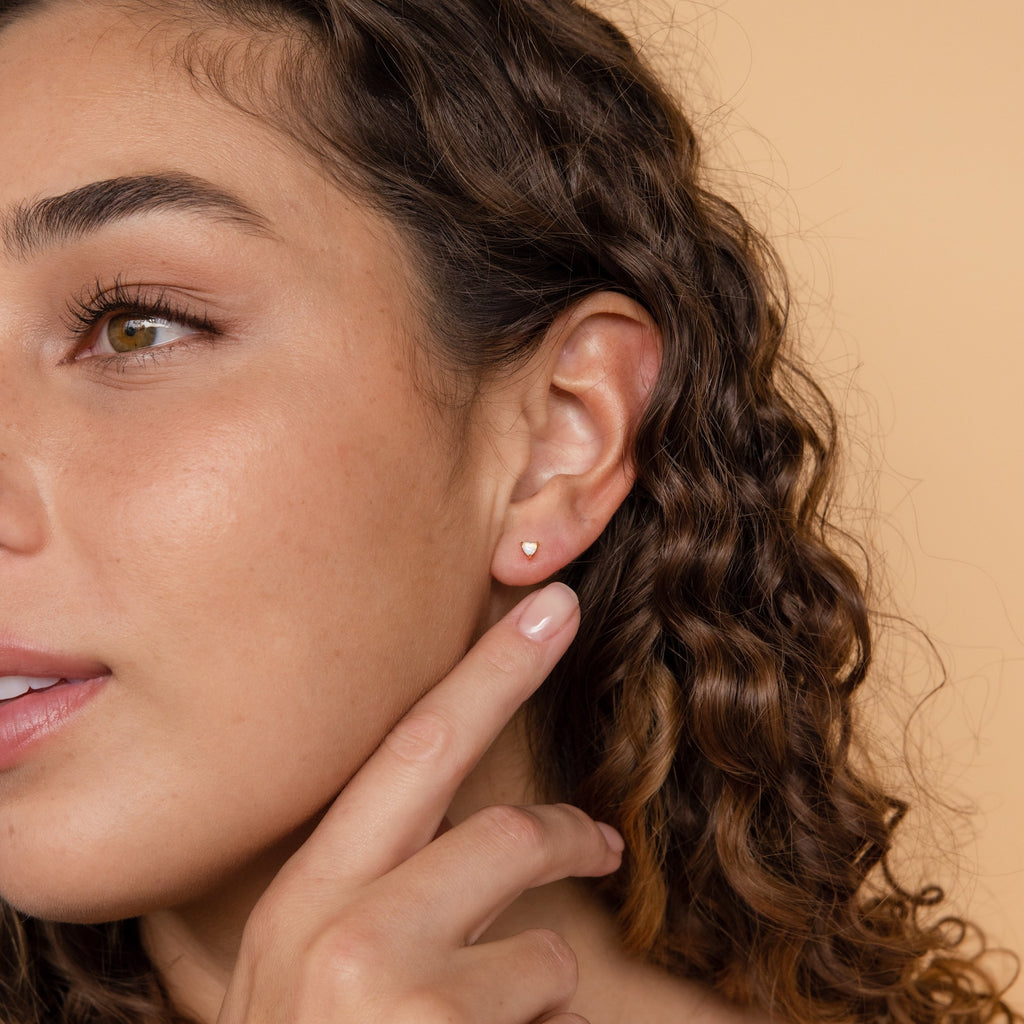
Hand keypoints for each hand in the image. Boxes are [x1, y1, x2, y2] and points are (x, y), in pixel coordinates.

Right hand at [216, 583, 622, 1023]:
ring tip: (519, 989)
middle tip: (562, 615)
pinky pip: (544, 983)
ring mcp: (378, 979)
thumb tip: (469, 822)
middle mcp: (327, 920)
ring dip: (541, 947)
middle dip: (510, 678)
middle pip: (456, 769)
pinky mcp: (437, 1023)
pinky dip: (537, 1010)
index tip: (541, 608)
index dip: (480, 673)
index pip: (401, 753)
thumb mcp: (314, 980)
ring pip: (529, 906)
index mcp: (300, 899)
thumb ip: (371, 894)